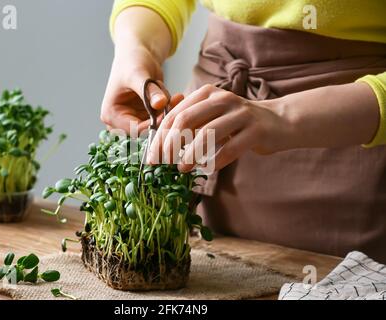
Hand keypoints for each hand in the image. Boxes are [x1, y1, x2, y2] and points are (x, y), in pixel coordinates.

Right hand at [100, 7, 182, 132]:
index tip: (167, 109)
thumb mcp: (138, 74)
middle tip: (173, 99)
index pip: (133, 129)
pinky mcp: (146, 115)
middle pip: (146, 130)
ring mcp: (134, 118)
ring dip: (166, 109)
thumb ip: (148, 90)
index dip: (152, 123)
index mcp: (111, 114)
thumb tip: (160, 103)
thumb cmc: (132, 61)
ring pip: (157, 124)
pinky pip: (162, 117)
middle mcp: (120, 121)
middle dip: (161, 116)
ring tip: (163, 87)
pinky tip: (169, 92)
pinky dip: (168, 106)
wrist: (139, 53)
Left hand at [147, 84, 292, 171]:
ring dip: (191, 153)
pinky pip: (230, 148)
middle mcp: (223, 99)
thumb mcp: (211, 116)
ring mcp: (241, 114)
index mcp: (207, 93)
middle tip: (164, 163)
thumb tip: (159, 143)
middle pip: (186, 120)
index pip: (175, 114)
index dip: (160, 136)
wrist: (277, 122)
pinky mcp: (256, 130)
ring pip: (207, 133)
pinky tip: (207, 169)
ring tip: (181, 168)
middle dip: (170, 144)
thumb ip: (189, 122)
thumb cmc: (237, 123)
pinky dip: (215, 161)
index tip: (152, 156)